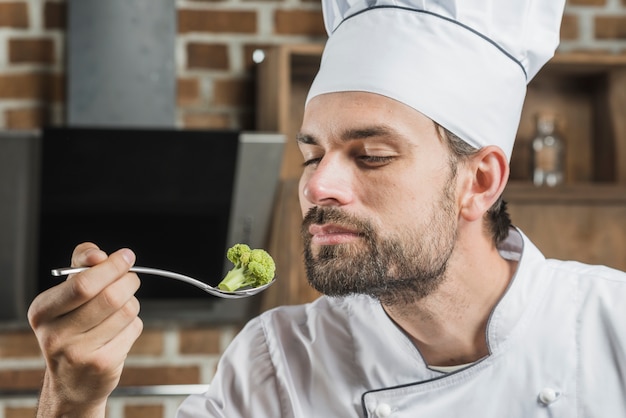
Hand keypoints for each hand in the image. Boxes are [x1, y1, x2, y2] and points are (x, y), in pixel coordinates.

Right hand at [28, 243, 142, 416]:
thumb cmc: (72, 327)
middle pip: (110, 297)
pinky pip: (133, 329)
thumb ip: (81, 266)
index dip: (111, 267)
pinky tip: (119, 332)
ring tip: (121, 309)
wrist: (72, 381)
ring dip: (132, 304)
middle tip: (132, 278)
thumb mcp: (67, 295)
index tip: (126, 256)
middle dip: (128, 281)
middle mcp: (55, 334)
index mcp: (42, 311)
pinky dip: (134, 324)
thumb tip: (99, 255)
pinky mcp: (102, 365)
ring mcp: (78, 353)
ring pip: (127, 311)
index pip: (82, 284)